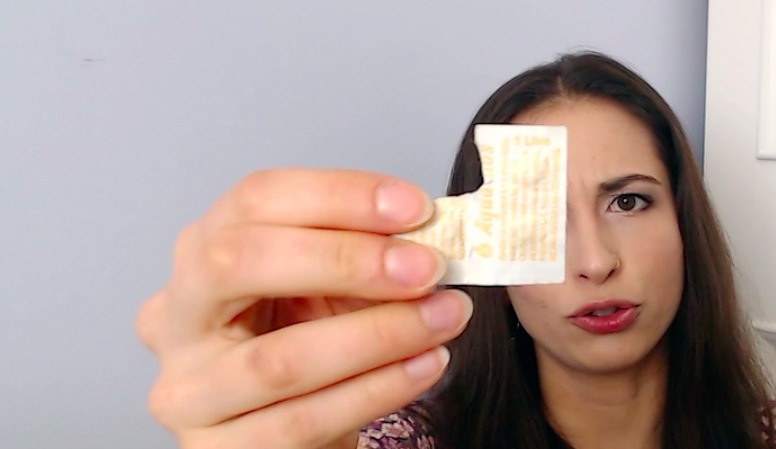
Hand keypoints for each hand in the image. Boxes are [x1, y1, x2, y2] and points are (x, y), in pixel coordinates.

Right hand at [136, 168, 472, 448]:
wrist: (289, 424)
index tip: (413, 208)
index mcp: (203, 251)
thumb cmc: (306, 340)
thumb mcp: (326, 285)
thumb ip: (362, 253)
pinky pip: (304, 420)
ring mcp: (190, 387)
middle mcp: (178, 313)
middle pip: (241, 262)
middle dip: (346, 260)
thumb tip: (426, 234)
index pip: (256, 199)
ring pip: (280, 358)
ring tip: (443, 317)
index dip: (338, 196)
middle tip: (425, 266)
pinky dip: (378, 389)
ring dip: (379, 334)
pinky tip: (424, 365)